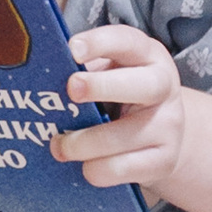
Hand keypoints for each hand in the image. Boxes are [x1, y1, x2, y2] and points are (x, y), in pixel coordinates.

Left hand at [55, 24, 186, 199]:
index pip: (128, 41)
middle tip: (71, 90)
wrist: (163, 136)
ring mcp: (169, 126)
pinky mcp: (164, 161)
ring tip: (58, 146)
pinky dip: (98, 170)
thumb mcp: (110, 73)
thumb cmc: (121, 96)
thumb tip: (42, 74)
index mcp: (147, 56)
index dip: (101, 42)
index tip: (72, 49)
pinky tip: (83, 166)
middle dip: (103, 86)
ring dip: (85, 143)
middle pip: (144, 85)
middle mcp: (164, 87)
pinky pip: (125, 168)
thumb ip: (84, 69)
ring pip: (125, 136)